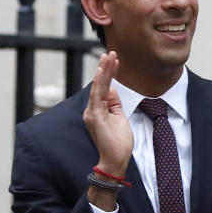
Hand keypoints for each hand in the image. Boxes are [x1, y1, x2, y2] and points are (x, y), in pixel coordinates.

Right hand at [83, 52, 132, 209]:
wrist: (115, 160)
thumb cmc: (118, 142)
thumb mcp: (119, 117)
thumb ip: (114, 103)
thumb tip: (111, 89)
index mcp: (98, 109)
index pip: (104, 87)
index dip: (110, 73)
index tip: (115, 59)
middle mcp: (92, 109)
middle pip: (99, 84)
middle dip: (106, 67)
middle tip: (111, 52)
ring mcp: (92, 113)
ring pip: (97, 87)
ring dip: (104, 71)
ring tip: (108, 56)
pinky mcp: (94, 117)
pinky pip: (96, 96)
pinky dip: (100, 83)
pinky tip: (103, 71)